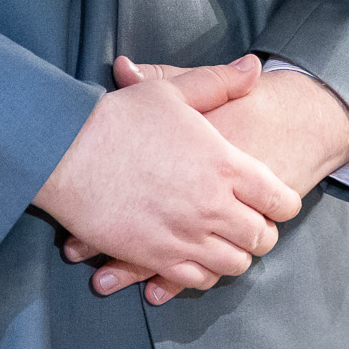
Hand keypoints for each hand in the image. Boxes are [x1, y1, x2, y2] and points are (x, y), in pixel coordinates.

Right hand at [65, 56, 348, 302]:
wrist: (65, 153)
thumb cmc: (119, 118)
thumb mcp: (173, 90)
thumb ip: (219, 81)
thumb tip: (253, 68)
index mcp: (225, 165)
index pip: (279, 201)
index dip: (284, 204)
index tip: (274, 201)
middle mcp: (212, 206)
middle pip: (261, 238)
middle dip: (262, 232)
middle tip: (250, 223)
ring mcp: (185, 236)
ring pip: (234, 265)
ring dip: (235, 254)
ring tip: (226, 242)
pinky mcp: (156, 257)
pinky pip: (198, 280)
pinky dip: (205, 273)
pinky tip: (197, 257)